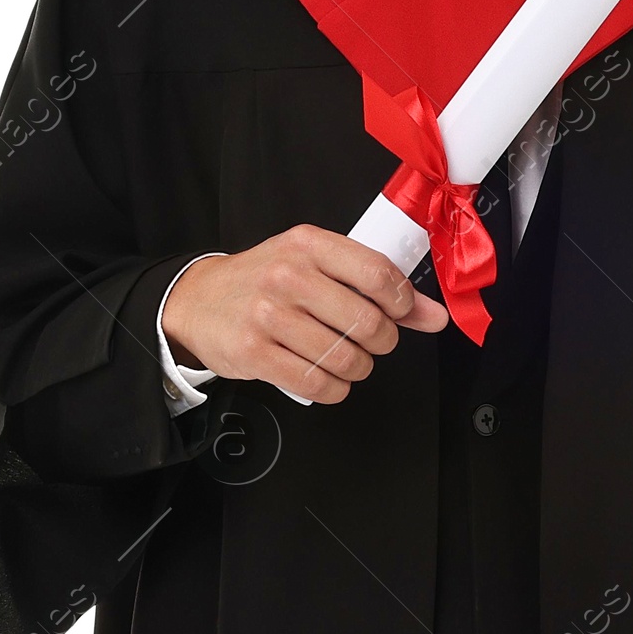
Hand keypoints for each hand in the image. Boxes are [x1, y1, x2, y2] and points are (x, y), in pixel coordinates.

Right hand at [162, 228, 448, 403]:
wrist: (198, 300)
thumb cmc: (265, 280)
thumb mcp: (318, 266)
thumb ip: (376, 287)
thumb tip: (434, 316)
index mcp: (309, 244)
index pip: (378, 274)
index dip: (402, 302)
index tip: (401, 312)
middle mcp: (287, 275)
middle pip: (367, 322)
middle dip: (382, 341)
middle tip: (373, 341)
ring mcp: (267, 315)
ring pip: (345, 358)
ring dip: (358, 368)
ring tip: (348, 359)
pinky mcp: (253, 353)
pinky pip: (316, 384)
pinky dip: (334, 388)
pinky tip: (329, 378)